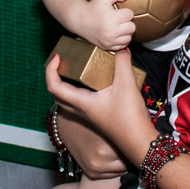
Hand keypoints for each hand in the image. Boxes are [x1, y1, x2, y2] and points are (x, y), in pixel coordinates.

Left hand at [46, 49, 157, 166]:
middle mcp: (82, 109)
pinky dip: (82, 90)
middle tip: (62, 64)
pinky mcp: (99, 116)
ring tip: (77, 71)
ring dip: (67, 85)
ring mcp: (90, 114)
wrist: (139, 140)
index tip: (57, 57)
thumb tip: (120, 47)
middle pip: (57, 95)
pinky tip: (97, 83)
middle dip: (55, 78)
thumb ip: (122, 63)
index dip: (50, 70)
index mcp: (82, 102)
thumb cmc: (129, 118)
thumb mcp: (127, 84)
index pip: (54, 86)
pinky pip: (82, 102)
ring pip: (68, 100)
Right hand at [73, 0, 134, 50]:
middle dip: (127, 22)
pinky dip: (122, 40)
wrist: (78, 20)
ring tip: (118, 26)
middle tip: (119, 19)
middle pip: (132, 27)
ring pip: (129, 37)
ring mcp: (109, 41)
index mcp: (111, 18)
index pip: (130, 14)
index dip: (125, 11)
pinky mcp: (107, 47)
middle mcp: (111, 31)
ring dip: (126, 32)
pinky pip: (123, 46)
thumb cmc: (92, 8)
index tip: (118, 12)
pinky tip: (117, 34)